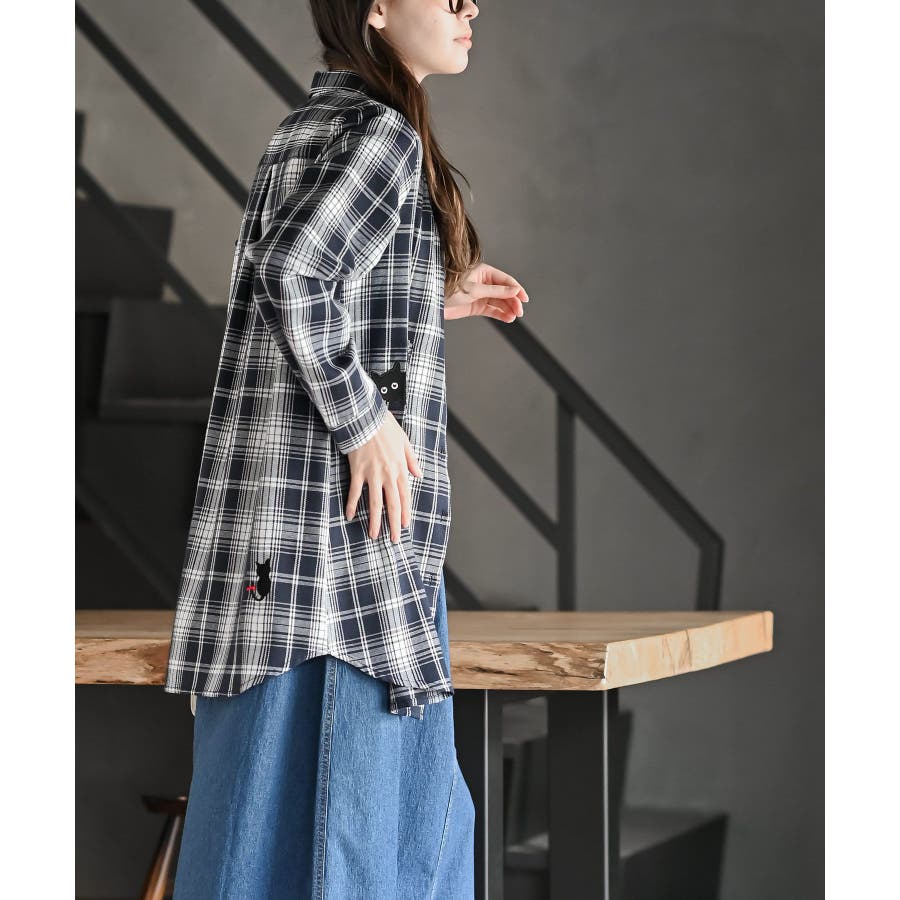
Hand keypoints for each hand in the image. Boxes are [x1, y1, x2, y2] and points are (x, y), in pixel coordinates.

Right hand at [345, 412, 421, 542]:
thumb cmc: (385, 426)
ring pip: (375, 503)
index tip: (404, 525)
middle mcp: (388, 475)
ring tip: (374, 535)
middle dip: (394, 523)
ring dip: (375, 521)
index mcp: (401, 468)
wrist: (366, 418)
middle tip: (393, 539)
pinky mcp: (358, 471)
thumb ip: (412, 460)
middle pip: (393, 504)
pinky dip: (352, 505)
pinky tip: (350, 516)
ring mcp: (373, 475)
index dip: (405, 512)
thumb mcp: (404, 441)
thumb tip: (419, 474)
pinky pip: (355, 492)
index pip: (405, 496)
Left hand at [444, 262, 529, 321]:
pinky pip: (492, 310)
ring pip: (499, 302)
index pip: (505, 280)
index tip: (524, 298)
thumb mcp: (474, 289)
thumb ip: (496, 291)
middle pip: (504, 292)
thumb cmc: (447, 288)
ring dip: (507, 309)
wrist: (431, 301)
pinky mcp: (475, 306)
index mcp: (483, 271)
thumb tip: (514, 290)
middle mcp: (483, 282)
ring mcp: (480, 295)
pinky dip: (500, 314)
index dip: (516, 289)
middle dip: (513, 301)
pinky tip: (507, 318)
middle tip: (519, 311)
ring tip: (514, 316)